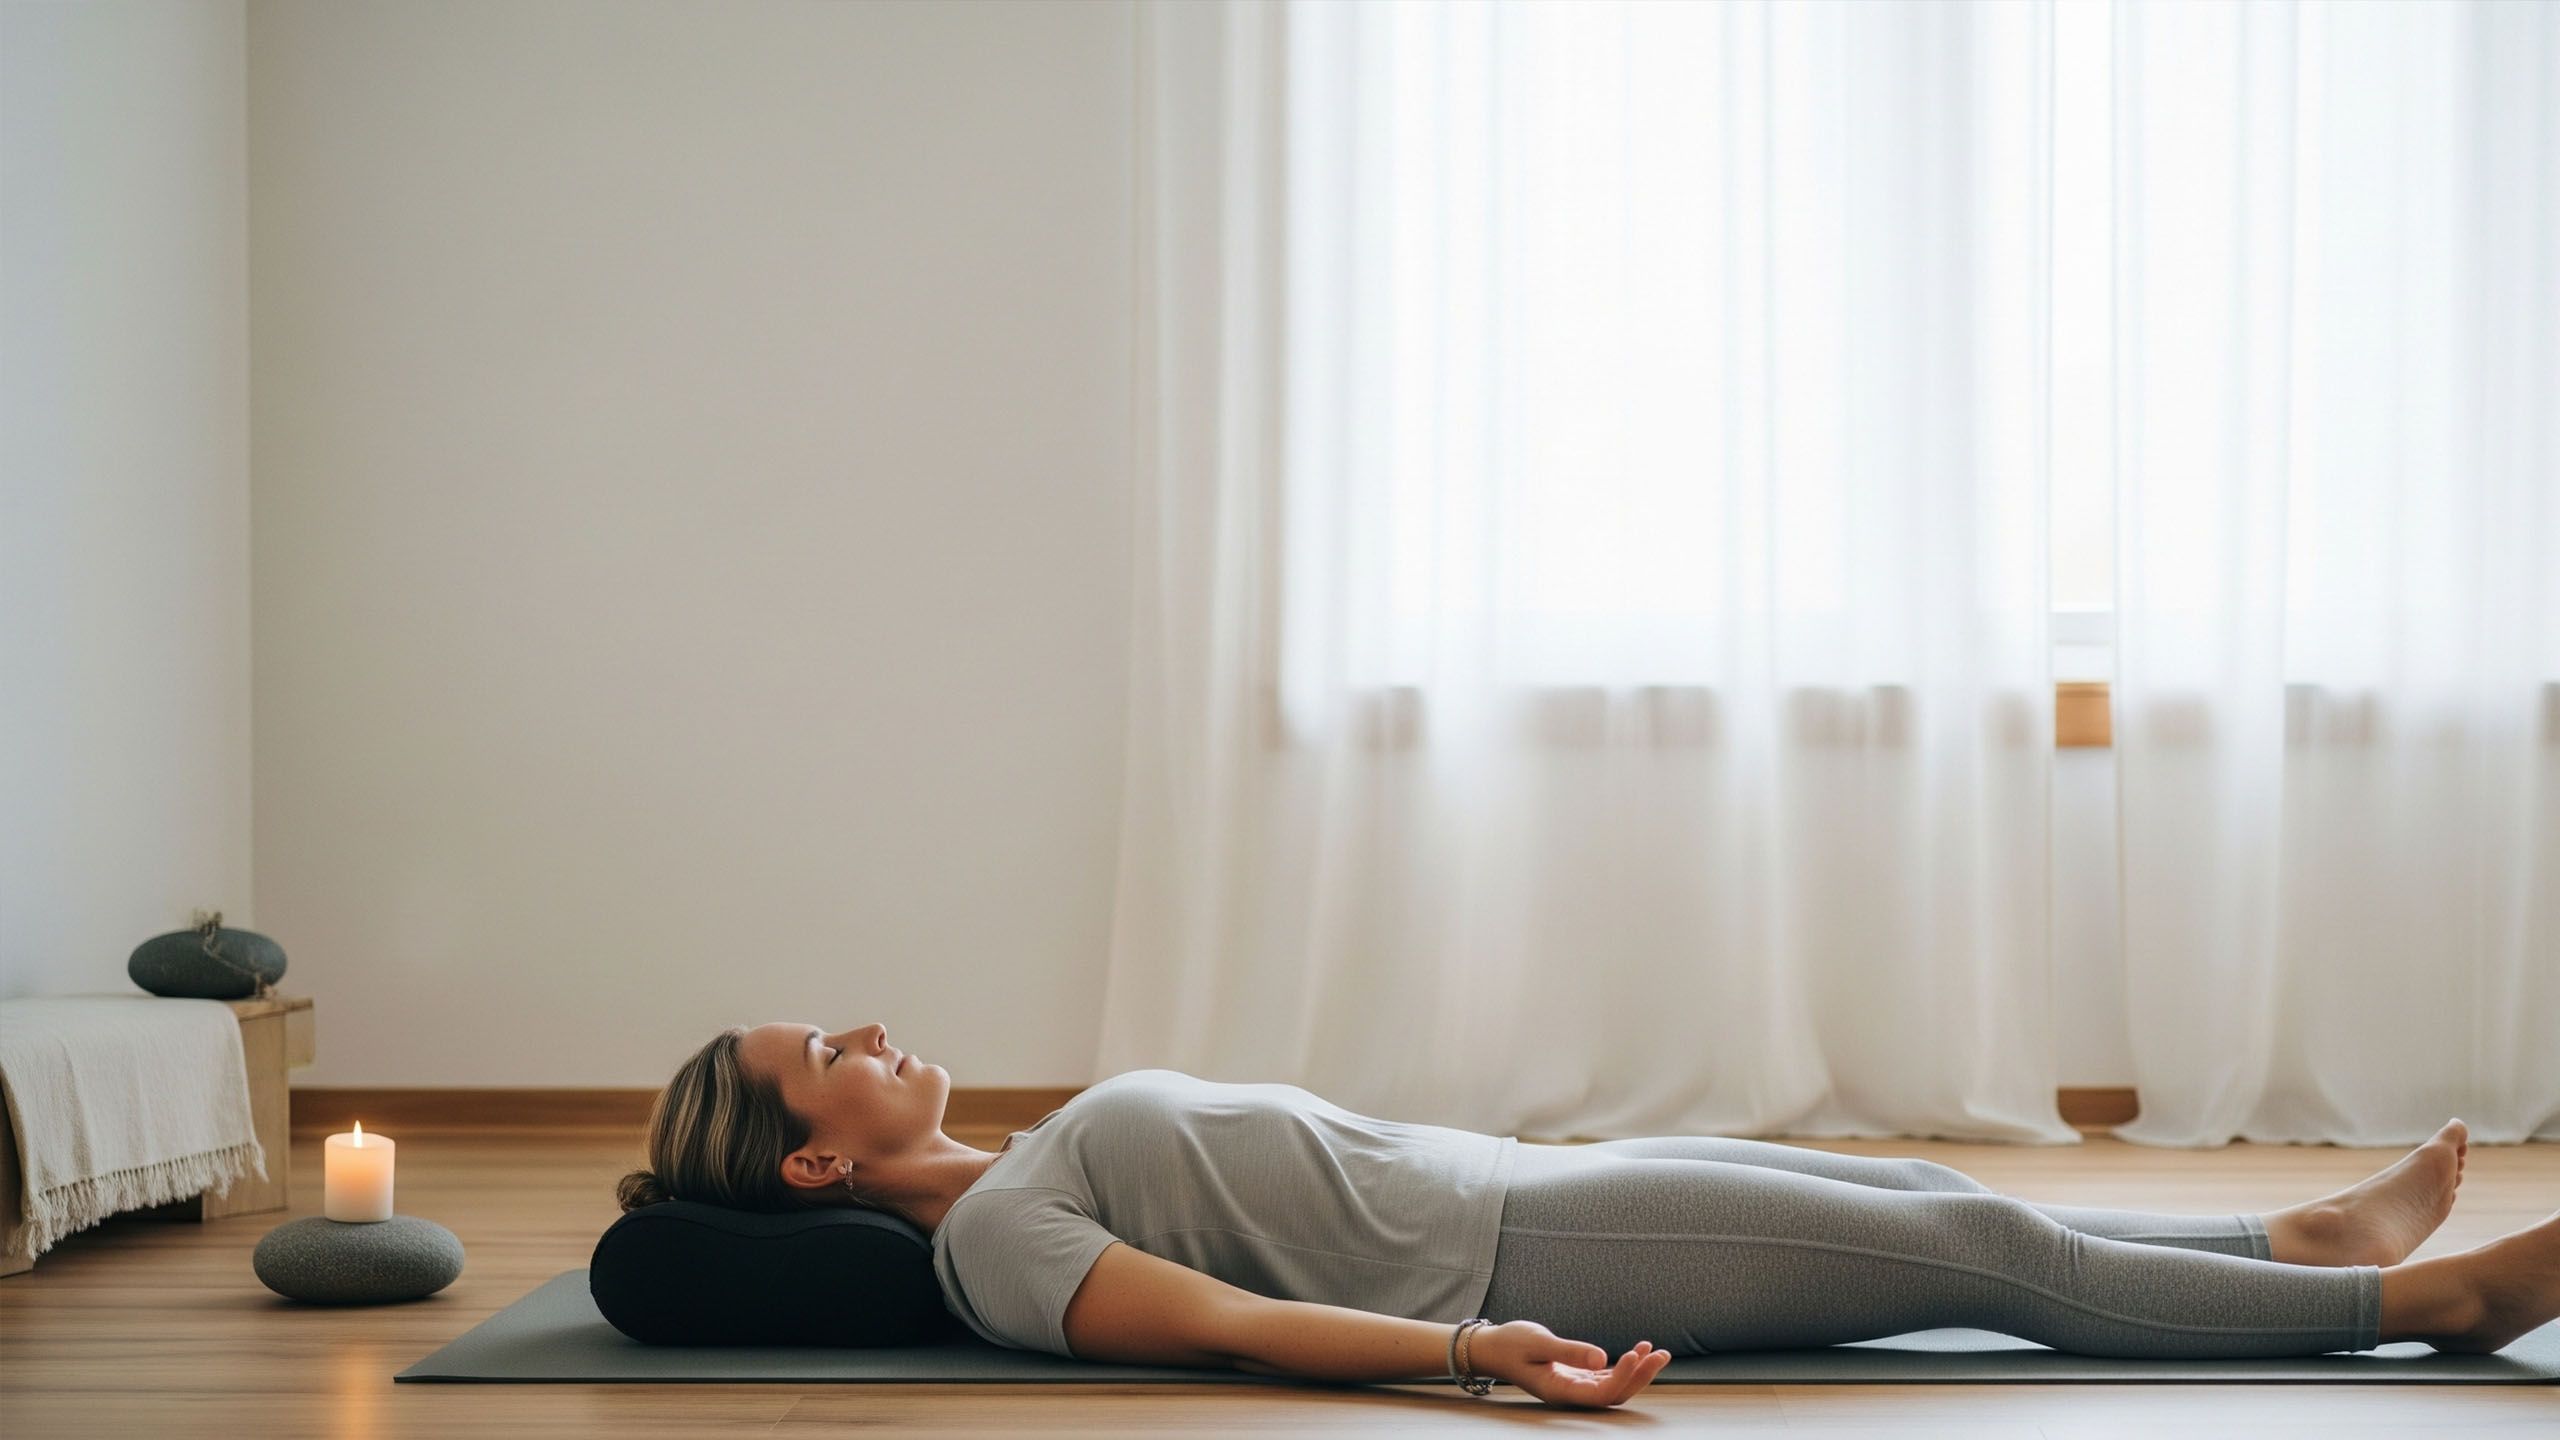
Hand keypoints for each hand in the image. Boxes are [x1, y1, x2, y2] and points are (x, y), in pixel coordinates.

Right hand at [1471, 1319, 1673, 1408]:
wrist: (1492, 1348)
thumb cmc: (1510, 1344)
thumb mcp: (1538, 1343)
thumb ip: (1570, 1351)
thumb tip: (1604, 1358)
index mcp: (1560, 1391)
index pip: (1601, 1393)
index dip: (1623, 1377)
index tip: (1637, 1354)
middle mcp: (1571, 1394)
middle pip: (1614, 1394)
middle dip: (1640, 1376)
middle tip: (1661, 1354)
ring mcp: (1575, 1386)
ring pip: (1614, 1386)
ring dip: (1637, 1371)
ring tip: (1657, 1352)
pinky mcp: (1577, 1376)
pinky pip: (1606, 1377)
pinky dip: (1624, 1365)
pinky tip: (1638, 1351)